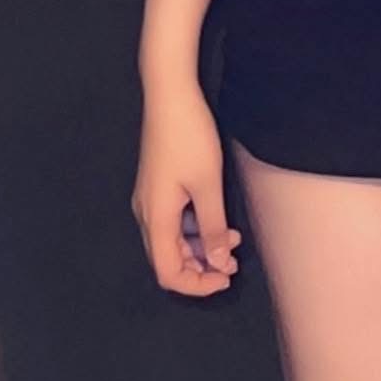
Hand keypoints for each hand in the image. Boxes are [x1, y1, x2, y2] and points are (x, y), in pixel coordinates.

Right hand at [131, 80, 242, 297]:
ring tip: (233, 242)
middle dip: (201, 268)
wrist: (170, 95)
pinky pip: (174, 222)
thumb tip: (219, 263)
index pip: (167, 273)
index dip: (196, 284)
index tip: (224, 277)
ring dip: (201, 247)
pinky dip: (195, 229)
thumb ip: (213, 227)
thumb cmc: (189, 137)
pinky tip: (220, 220)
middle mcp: (147, 214)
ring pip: (172, 241)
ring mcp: (150, 199)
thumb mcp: (208, 184)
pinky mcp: (157, 187)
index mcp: (156, 218)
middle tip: (233, 263)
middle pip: (168, 259)